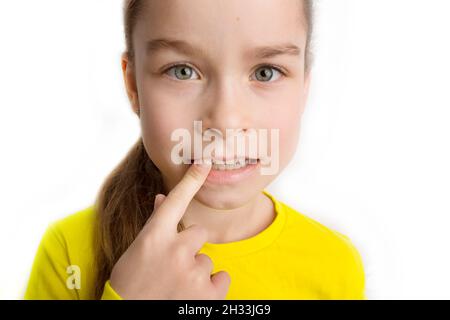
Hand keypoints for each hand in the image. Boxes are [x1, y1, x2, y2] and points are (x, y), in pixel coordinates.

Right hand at [109, 162, 230, 298]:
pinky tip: (192, 295)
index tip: (205, 163)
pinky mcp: (208, 294)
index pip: (175, 200)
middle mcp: (175, 250)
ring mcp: (193, 272)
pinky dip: (212, 287)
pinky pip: (222, 277)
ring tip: (176, 286)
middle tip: (172, 266)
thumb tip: (159, 197)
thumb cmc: (130, 282)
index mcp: (154, 236)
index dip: (191, 180)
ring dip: (196, 271)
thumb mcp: (138, 249)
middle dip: (189, 247)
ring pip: (207, 259)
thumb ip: (155, 224)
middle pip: (199, 233)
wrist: (127, 315)